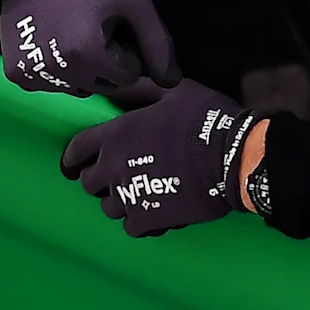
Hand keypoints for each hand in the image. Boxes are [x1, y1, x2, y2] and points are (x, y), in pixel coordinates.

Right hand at [0, 0, 179, 106]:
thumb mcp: (133, 0)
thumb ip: (157, 42)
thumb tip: (172, 83)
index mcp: (86, 53)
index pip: (128, 77)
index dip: (125, 50)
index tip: (110, 26)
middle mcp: (57, 71)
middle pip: (101, 86)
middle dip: (104, 63)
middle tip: (91, 29)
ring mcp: (32, 74)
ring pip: (76, 88)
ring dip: (81, 69)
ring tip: (71, 33)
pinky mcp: (15, 74)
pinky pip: (49, 85)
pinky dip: (55, 70)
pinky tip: (51, 42)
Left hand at [61, 80, 256, 237]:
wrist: (236, 158)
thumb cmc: (206, 119)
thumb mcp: (174, 92)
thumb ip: (141, 89)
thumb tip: (120, 82)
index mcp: (116, 134)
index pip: (76, 149)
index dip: (73, 157)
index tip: (75, 163)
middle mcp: (114, 166)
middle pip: (88, 183)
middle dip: (100, 180)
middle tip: (118, 178)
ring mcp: (129, 196)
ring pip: (108, 207)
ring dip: (121, 202)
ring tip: (140, 196)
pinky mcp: (148, 219)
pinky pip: (131, 227)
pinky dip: (141, 222)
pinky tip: (155, 214)